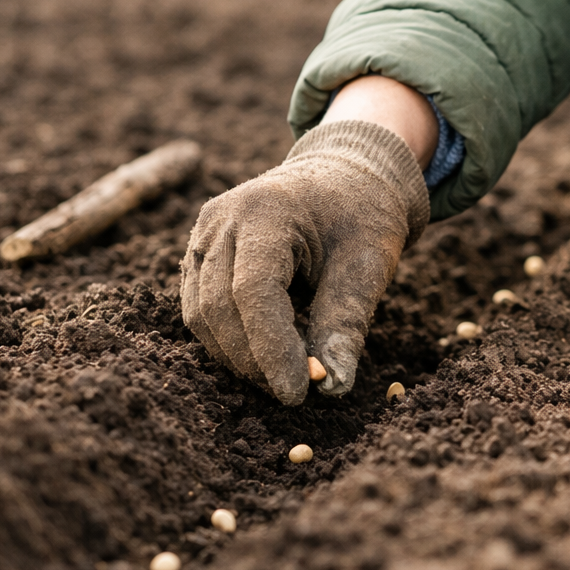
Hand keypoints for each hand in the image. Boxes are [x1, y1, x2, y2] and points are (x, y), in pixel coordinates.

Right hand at [180, 121, 429, 402]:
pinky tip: (264, 356)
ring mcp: (203, 234)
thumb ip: (346, 324)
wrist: (345, 176)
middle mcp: (222, 219)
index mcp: (266, 210)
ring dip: (238, 356)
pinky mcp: (200, 254)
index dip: (271, 349)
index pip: (254, 291)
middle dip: (254, 360)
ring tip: (282, 377)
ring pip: (201, 314)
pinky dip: (228, 340)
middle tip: (296, 392)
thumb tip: (332, 386)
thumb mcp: (369, 265)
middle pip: (219, 307)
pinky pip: (200, 308)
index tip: (297, 392)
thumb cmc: (362, 216)